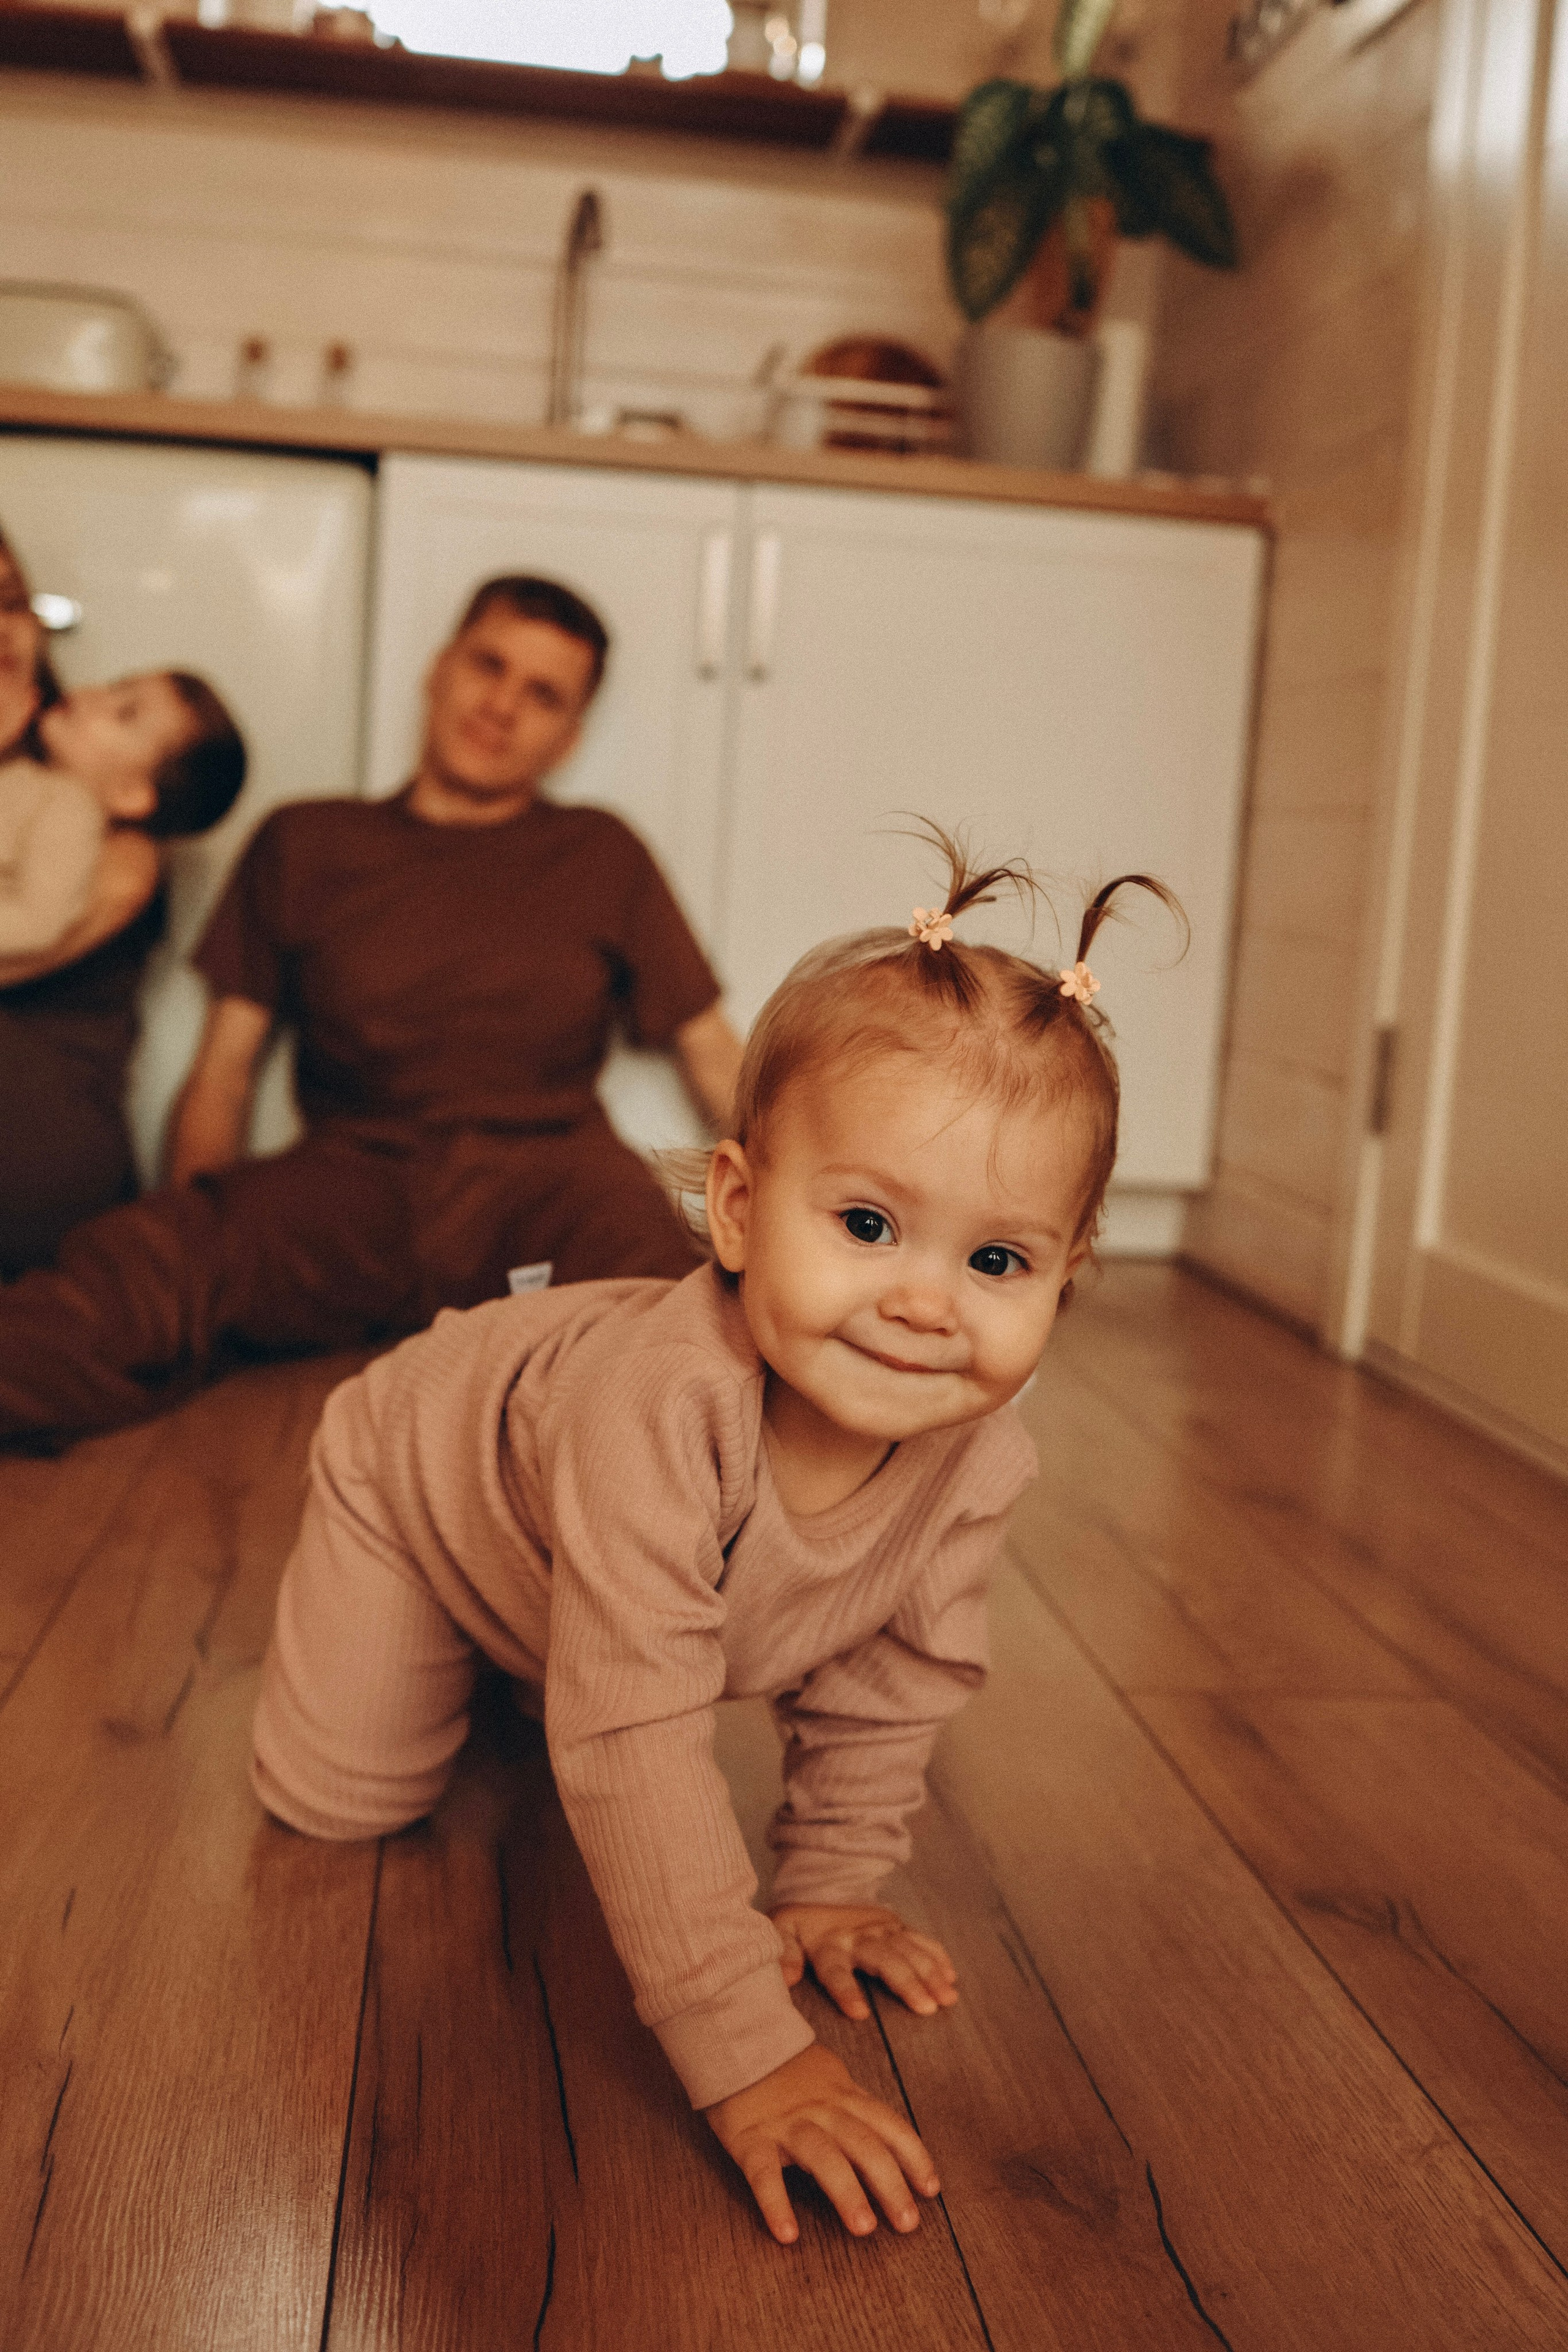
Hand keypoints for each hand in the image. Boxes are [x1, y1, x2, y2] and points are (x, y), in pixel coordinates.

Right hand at [704, 2042, 939, 2244]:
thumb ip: (856, 2107)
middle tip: (908, 2224)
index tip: (931, 2190)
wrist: (733, 2039)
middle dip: (890, 2184)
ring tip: (864, 2229)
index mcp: (843, 2095)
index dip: (914, 2157)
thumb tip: (890, 2139)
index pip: (888, 2125)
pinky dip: (776, 2203)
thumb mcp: (830, 2076)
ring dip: (846, 2192)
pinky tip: (787, 2233)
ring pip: (823, 2156)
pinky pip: (764, 2173)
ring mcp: (785, 2123)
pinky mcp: (750, 2138)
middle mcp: (821, 2109)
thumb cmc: (787, 2068)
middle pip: (863, 2144)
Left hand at [772, 1902, 958, 2021]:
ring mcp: (881, 1929)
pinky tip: (951, 1977)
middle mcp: (859, 1936)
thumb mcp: (783, 1931)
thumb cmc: (801, 1922)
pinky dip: (937, 1956)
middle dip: (906, 1983)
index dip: (846, 1990)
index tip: (859, 2013)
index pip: (836, 1970)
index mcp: (828, 1943)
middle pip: (885, 1961)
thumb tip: (786, 1979)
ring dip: (930, 1974)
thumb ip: (784, 1954)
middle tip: (926, 2008)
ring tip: (947, 1999)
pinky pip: (921, 1940)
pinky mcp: (896, 1925)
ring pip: (909, 1951)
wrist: (822, 1884)